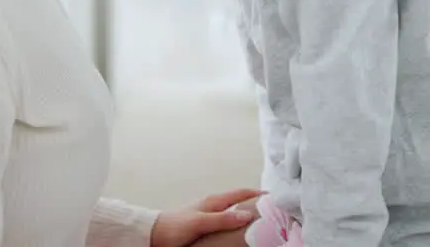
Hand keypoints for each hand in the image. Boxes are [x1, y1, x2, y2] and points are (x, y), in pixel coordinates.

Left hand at [149, 188, 263, 246]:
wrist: (154, 235)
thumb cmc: (174, 227)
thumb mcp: (200, 222)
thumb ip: (222, 218)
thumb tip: (246, 214)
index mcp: (213, 201)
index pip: (241, 193)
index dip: (258, 193)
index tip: (275, 196)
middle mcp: (213, 206)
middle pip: (240, 202)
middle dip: (256, 204)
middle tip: (273, 211)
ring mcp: (209, 215)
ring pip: (233, 212)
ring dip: (246, 215)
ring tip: (261, 222)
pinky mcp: (204, 225)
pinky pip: (226, 222)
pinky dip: (236, 224)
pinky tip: (239, 233)